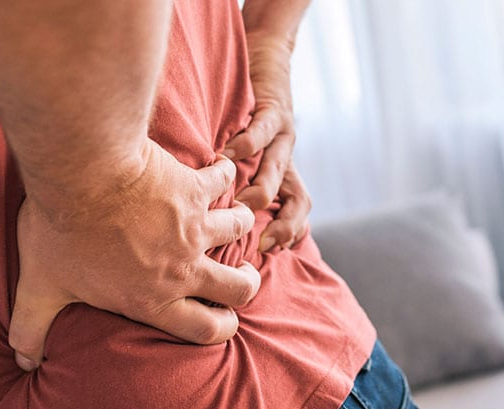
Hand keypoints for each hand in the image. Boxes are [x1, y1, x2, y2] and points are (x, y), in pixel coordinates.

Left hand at [9, 139, 260, 370]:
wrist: (82, 174)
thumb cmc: (61, 233)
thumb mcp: (40, 286)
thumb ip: (33, 326)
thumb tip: (21, 361)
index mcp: (153, 299)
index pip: (206, 329)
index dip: (222, 328)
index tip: (225, 318)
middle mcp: (183, 268)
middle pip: (239, 288)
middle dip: (246, 284)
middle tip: (241, 276)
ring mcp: (194, 227)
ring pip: (239, 230)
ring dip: (239, 224)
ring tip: (233, 218)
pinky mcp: (194, 188)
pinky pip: (224, 179)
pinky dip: (223, 172)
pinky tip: (217, 168)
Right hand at [225, 38, 309, 251]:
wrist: (266, 57)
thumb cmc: (245, 113)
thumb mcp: (245, 153)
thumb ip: (233, 182)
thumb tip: (204, 218)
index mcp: (283, 173)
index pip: (298, 213)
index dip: (290, 235)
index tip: (266, 256)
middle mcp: (287, 158)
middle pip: (298, 199)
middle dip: (282, 225)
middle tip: (257, 244)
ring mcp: (284, 134)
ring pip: (280, 169)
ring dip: (263, 189)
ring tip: (241, 205)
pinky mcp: (274, 108)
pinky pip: (263, 129)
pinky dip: (247, 143)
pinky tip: (228, 154)